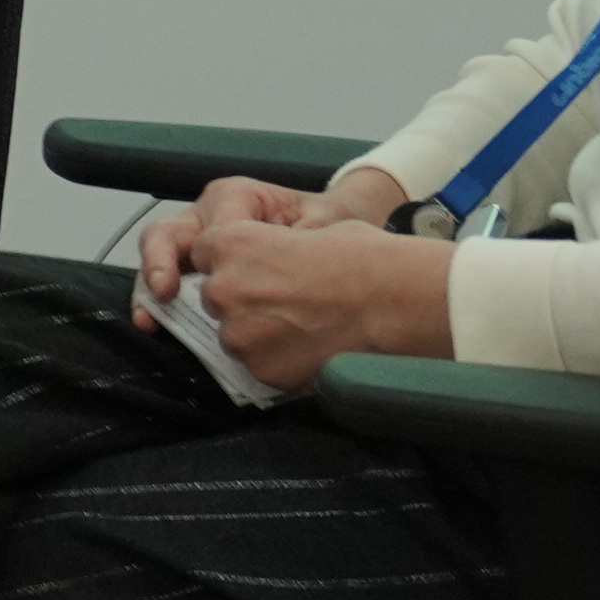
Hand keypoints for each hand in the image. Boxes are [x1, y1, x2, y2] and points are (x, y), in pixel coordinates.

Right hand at [123, 174, 325, 308]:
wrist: (325, 227)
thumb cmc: (323, 221)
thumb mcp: (325, 221)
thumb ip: (310, 237)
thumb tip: (296, 258)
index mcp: (236, 196)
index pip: (214, 226)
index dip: (217, 254)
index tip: (229, 277)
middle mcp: (207, 215)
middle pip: (167, 233)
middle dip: (159, 263)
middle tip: (164, 292)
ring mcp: (196, 240)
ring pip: (159, 258)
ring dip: (150, 290)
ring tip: (150, 318)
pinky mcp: (195, 265)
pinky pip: (169, 280)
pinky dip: (160, 304)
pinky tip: (158, 325)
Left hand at [166, 212, 461, 395]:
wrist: (396, 301)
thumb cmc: (363, 259)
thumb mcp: (307, 229)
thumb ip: (268, 246)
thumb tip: (266, 260)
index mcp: (231, 244)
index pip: (204, 253)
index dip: (233, 261)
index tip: (257, 270)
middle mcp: (225, 288)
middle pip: (216, 297)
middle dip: (243, 299)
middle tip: (287, 300)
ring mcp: (241, 334)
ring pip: (235, 334)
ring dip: (258, 332)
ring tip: (305, 325)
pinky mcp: (262, 370)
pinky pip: (259, 365)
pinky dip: (279, 359)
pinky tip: (312, 346)